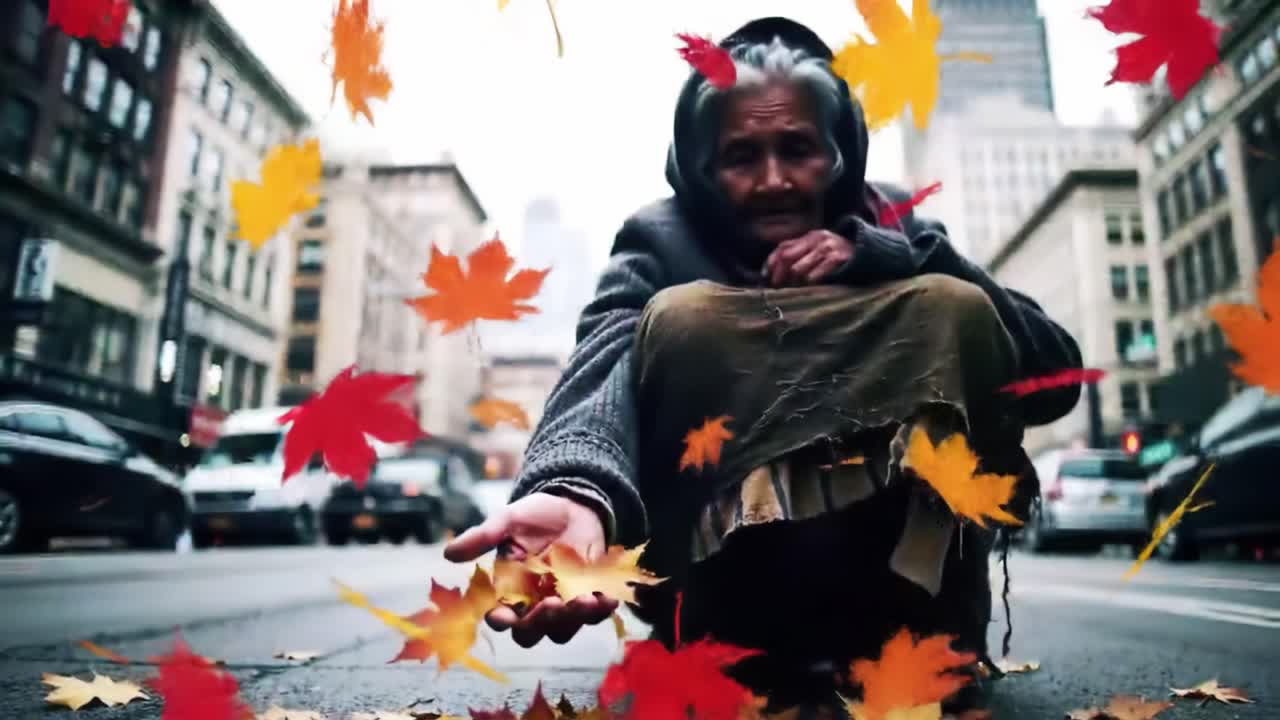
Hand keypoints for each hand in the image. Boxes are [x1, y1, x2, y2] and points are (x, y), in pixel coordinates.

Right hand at [443, 491, 618, 646]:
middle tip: (552, 604)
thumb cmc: (535, 515)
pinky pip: (593, 615)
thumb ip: (482, 537)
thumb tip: (448, 553)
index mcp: (508, 591)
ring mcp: (561, 604)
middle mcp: (532, 605)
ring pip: (563, 629)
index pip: (499, 616)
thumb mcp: (508, 520)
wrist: (573, 506)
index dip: (501, 620)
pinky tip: (608, 601)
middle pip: (531, 632)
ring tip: (585, 600)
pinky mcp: (587, 598)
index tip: (505, 617)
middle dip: (540, 623)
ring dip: (573, 620)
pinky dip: (601, 612)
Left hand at [764, 229, 853, 286]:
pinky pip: (814, 276)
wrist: (869, 255)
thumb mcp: (820, 251)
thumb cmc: (840, 258)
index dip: (772, 263)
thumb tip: (772, 270)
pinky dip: (810, 284)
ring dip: (795, 282)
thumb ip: (800, 255)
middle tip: (779, 288)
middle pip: (787, 257)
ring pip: (798, 269)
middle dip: (779, 275)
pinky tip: (813, 287)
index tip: (767, 277)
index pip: (783, 247)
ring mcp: (828, 248)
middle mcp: (818, 239)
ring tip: (799, 288)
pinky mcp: (837, 259)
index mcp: (811, 236)